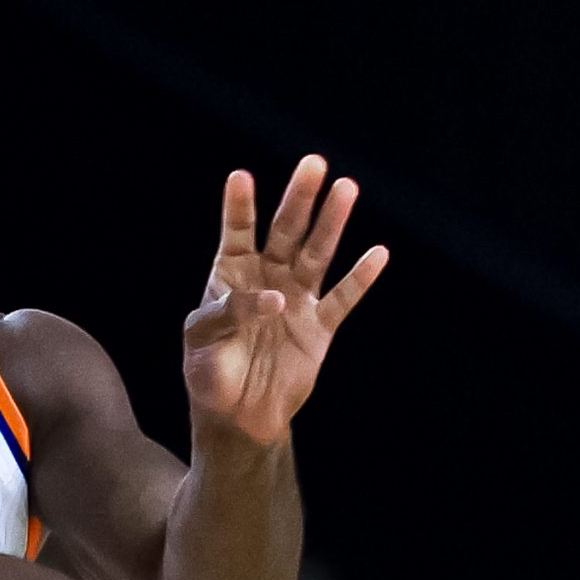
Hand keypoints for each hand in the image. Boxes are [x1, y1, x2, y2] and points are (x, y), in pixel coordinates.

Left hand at [183, 156, 388, 446]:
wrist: (238, 416)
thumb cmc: (210, 373)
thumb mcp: (201, 341)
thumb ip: (228, 313)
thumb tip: (274, 298)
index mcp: (231, 276)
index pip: (237, 233)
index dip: (239, 206)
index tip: (239, 177)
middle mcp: (268, 278)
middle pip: (286, 232)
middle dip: (299, 199)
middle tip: (313, 164)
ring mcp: (297, 299)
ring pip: (317, 254)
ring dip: (331, 223)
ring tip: (346, 188)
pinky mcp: (320, 327)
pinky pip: (343, 299)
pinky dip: (360, 278)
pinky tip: (377, 254)